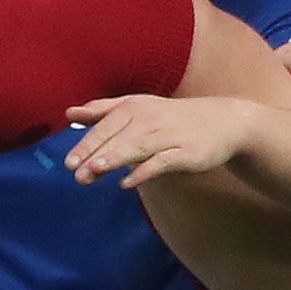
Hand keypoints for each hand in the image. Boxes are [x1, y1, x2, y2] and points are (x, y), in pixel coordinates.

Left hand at [64, 93, 257, 189]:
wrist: (222, 121)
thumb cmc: (172, 118)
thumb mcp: (137, 107)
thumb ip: (103, 111)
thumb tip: (69, 114)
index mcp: (134, 107)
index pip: (106, 125)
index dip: (86, 143)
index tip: (68, 162)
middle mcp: (149, 119)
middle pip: (118, 137)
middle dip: (95, 154)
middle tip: (75, 172)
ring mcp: (168, 136)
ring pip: (137, 147)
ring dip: (115, 158)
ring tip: (94, 171)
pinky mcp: (185, 153)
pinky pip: (161, 162)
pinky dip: (143, 171)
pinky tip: (126, 182)